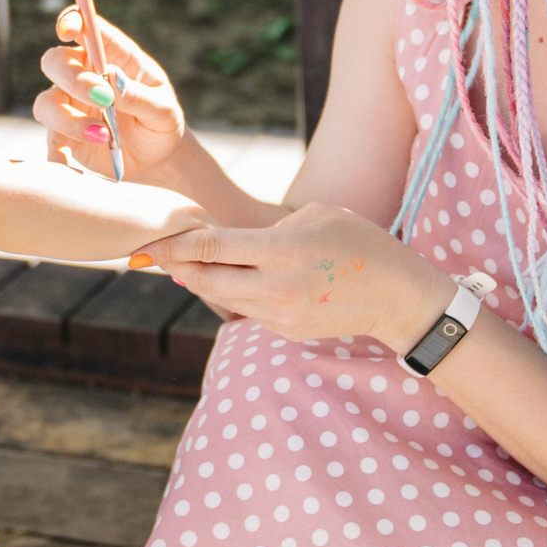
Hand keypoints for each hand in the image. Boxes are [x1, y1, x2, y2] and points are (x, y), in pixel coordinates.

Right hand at [32, 7, 184, 178]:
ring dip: (69, 119)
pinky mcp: (63, 136)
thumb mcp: (163, 110)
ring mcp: (69, 106)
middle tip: (103, 98)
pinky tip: (70, 165)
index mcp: (110, 55)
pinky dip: (56, 154)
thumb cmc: (162, 124)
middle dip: (73, 78)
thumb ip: (138, 94)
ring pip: (46, 103)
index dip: (71, 21)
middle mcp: (83, 75)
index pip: (83, 26)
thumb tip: (110, 78)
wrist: (159, 162)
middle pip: (55, 61)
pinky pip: (49, 141)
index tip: (68, 31)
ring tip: (104, 135)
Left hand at [139, 202, 457, 353]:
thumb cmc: (360, 243)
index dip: (176, 245)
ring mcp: (281, 314)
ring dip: (201, 281)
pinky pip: (247, 310)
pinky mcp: (286, 331)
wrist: (397, 298)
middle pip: (206, 280)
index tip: (150, 241)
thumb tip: (232, 242)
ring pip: (223, 298)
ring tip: (185, 264)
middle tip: (153, 253)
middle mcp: (277, 287)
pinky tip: (227, 280)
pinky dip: (232, 294)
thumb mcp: (318, 215)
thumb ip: (271, 227)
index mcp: (284, 250)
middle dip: (177, 267)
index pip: (214, 247)